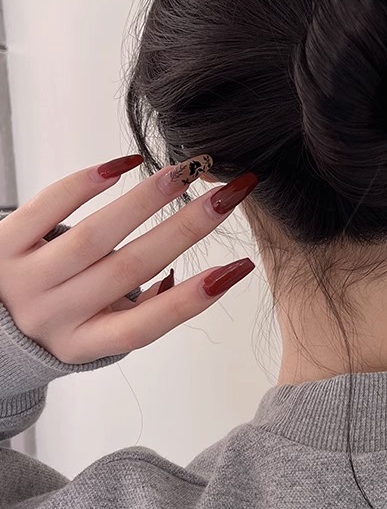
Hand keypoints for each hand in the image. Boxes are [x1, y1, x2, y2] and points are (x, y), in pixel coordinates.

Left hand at [0, 154, 257, 364]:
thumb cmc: (48, 315)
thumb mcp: (89, 331)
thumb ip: (138, 309)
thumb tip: (202, 281)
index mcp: (80, 343)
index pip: (144, 326)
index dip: (193, 299)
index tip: (240, 267)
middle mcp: (52, 316)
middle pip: (129, 270)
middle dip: (187, 230)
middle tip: (229, 194)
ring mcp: (25, 279)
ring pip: (94, 236)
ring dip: (145, 200)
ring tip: (185, 172)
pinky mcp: (1, 245)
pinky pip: (48, 208)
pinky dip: (87, 184)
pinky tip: (125, 164)